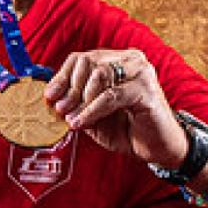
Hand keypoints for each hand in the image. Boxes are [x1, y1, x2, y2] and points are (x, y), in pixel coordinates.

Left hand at [44, 48, 187, 165]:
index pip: (82, 58)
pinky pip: (110, 96)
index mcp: (117, 61)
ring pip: (99, 75)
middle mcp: (130, 60)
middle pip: (88, 63)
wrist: (159, 148)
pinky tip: (80, 122)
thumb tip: (52, 100)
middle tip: (60, 110)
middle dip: (70, 89)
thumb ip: (77, 104)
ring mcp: (140, 72)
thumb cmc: (128, 129)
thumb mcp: (95, 116)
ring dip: (81, 100)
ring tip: (71, 118)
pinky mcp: (146, 89)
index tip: (49, 96)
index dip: (62, 76)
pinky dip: (91, 110)